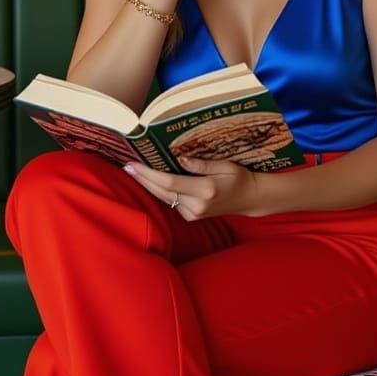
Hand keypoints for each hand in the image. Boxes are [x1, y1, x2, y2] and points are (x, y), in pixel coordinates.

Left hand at [122, 156, 264, 219]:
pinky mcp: (191, 217)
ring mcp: (193, 213)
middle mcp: (197, 205)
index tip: (134, 164)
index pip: (170, 182)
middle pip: (162, 191)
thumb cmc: (239, 178)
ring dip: (147, 185)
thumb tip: (179, 159)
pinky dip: (159, 191)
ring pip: (164, 198)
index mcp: (206, 190)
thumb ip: (201, 164)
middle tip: (126, 165)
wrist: (249, 199)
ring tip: (133, 171)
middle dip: (142, 178)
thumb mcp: (225, 165)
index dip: (149, 174)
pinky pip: (170, 202)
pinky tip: (150, 180)